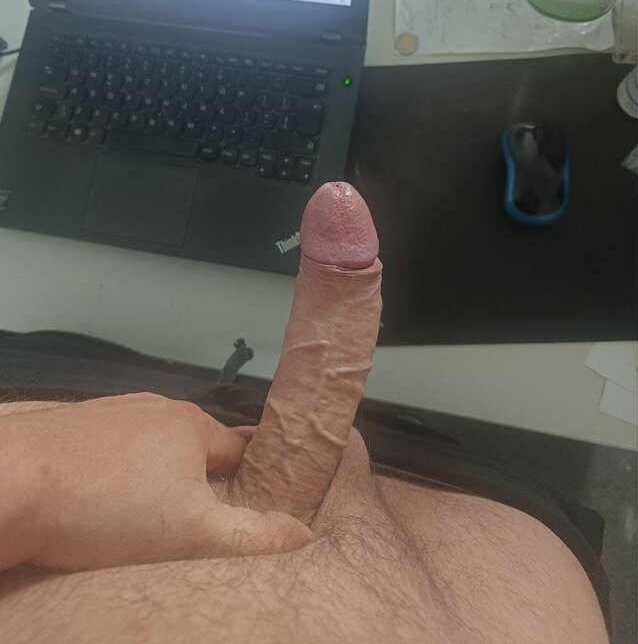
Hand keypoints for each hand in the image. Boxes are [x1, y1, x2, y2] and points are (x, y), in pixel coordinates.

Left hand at [0, 393, 310, 571]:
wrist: (13, 484)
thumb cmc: (107, 506)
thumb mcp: (194, 533)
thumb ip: (253, 534)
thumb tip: (303, 534)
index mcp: (191, 426)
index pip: (238, 446)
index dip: (253, 467)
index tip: (266, 479)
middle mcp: (155, 408)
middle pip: (193, 444)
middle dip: (202, 473)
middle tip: (205, 508)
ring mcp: (112, 413)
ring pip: (151, 444)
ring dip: (158, 471)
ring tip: (154, 506)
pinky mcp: (75, 427)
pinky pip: (113, 449)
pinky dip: (119, 470)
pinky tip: (107, 495)